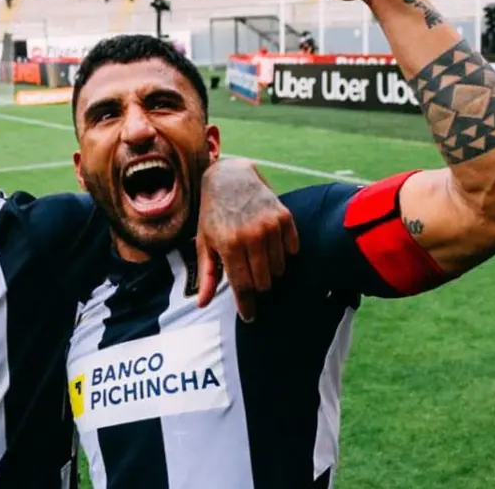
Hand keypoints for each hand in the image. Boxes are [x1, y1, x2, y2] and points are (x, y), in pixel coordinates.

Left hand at [195, 159, 298, 321]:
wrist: (230, 177)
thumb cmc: (213, 213)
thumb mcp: (205, 243)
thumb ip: (207, 275)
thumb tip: (202, 304)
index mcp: (229, 244)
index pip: (243, 286)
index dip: (247, 306)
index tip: (249, 317)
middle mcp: (251, 236)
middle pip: (263, 282)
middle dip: (257, 286)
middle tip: (249, 275)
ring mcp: (270, 226)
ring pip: (279, 269)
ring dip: (269, 269)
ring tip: (256, 255)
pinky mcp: (285, 217)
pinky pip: (292, 250)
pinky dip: (283, 253)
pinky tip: (269, 243)